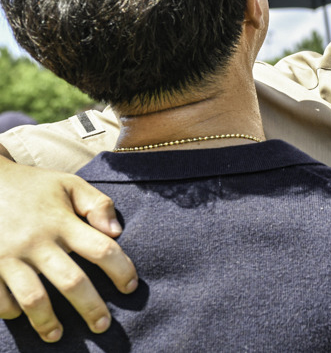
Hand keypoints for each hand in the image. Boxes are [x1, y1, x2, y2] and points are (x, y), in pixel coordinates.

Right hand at [0, 159, 136, 341]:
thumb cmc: (32, 186)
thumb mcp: (68, 184)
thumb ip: (97, 204)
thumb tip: (117, 232)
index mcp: (62, 221)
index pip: (101, 249)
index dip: (121, 270)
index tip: (130, 287)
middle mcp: (37, 242)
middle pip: (71, 282)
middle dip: (91, 307)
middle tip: (103, 326)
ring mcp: (8, 256)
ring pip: (33, 298)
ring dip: (47, 322)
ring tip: (57, 336)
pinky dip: (10, 310)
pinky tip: (21, 314)